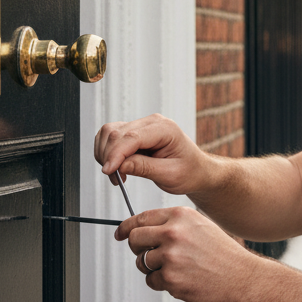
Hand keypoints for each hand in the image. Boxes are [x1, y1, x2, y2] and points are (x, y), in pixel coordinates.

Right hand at [94, 114, 210, 195]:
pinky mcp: (133, 132)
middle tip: (116, 179)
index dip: (116, 154)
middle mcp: (152, 123)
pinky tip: (118, 166)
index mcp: (165, 129)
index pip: (132, 137)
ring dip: (106, 155)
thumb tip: (120, 165)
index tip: (109, 171)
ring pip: (109, 133)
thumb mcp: (170, 175)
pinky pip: (111, 137)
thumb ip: (145, 168)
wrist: (195, 170)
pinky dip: (107, 152)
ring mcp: (142, 126)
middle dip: (110, 157)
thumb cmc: (189, 171)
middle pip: (116, 133)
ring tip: (118, 174)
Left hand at [117, 207, 255, 301]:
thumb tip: (141, 229)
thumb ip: (172, 224)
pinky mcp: (170, 279)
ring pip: (141, 262)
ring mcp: (170, 256)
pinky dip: (162, 283)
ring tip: (177, 268)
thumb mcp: (200, 225)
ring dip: (153, 268)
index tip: (121, 234)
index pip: (140, 218)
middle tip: (151, 255)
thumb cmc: (223, 254)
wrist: (242, 278)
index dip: (126, 227)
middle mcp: (173, 233)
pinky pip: (151, 280)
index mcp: (180, 216)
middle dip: (138, 248)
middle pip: (134, 239)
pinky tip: (183, 279)